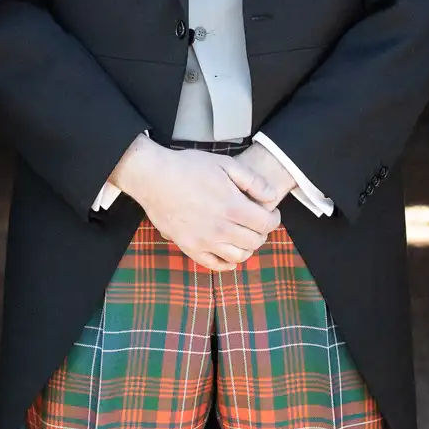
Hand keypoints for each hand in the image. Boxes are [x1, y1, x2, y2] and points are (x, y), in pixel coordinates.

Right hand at [110, 138, 279, 271]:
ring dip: (248, 248)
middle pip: (255, 242)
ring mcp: (205, 241)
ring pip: (239, 257)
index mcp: (233, 206)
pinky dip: (227, 263)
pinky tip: (230, 254)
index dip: (274, 219)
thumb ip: (253, 180)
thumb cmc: (188, 167)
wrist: (153, 178)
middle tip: (258, 223)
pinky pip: (215, 265)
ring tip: (244, 235)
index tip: (271, 213)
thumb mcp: (225, 163)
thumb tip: (272, 196)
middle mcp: (221, 229)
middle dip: (262, 233)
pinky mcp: (190, 248)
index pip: (266, 224)